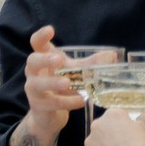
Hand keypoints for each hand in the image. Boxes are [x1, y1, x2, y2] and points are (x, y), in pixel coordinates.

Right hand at [16, 24, 81, 145]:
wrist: (50, 115)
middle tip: (58, 60)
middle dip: (44, 59)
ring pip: (37, 84)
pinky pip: (51, 103)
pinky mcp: (38, 106)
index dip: (41, 36)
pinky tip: (80, 101)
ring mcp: (34, 89)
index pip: (37, 43)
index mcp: (43, 59)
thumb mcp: (76, 72)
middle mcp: (34, 72)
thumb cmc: (61, 87)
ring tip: (67, 83)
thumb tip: (112, 56)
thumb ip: (91, 64)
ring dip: (53, 82)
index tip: (50, 30)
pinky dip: (67, 102)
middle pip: (32, 61)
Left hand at [82, 106, 144, 145]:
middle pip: (104, 128)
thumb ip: (135, 126)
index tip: (128, 133)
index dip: (124, 125)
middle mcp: (98, 125)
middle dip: (111, 135)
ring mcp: (90, 142)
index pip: (116, 116)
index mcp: (113, 115)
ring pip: (97, 142)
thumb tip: (134, 127)